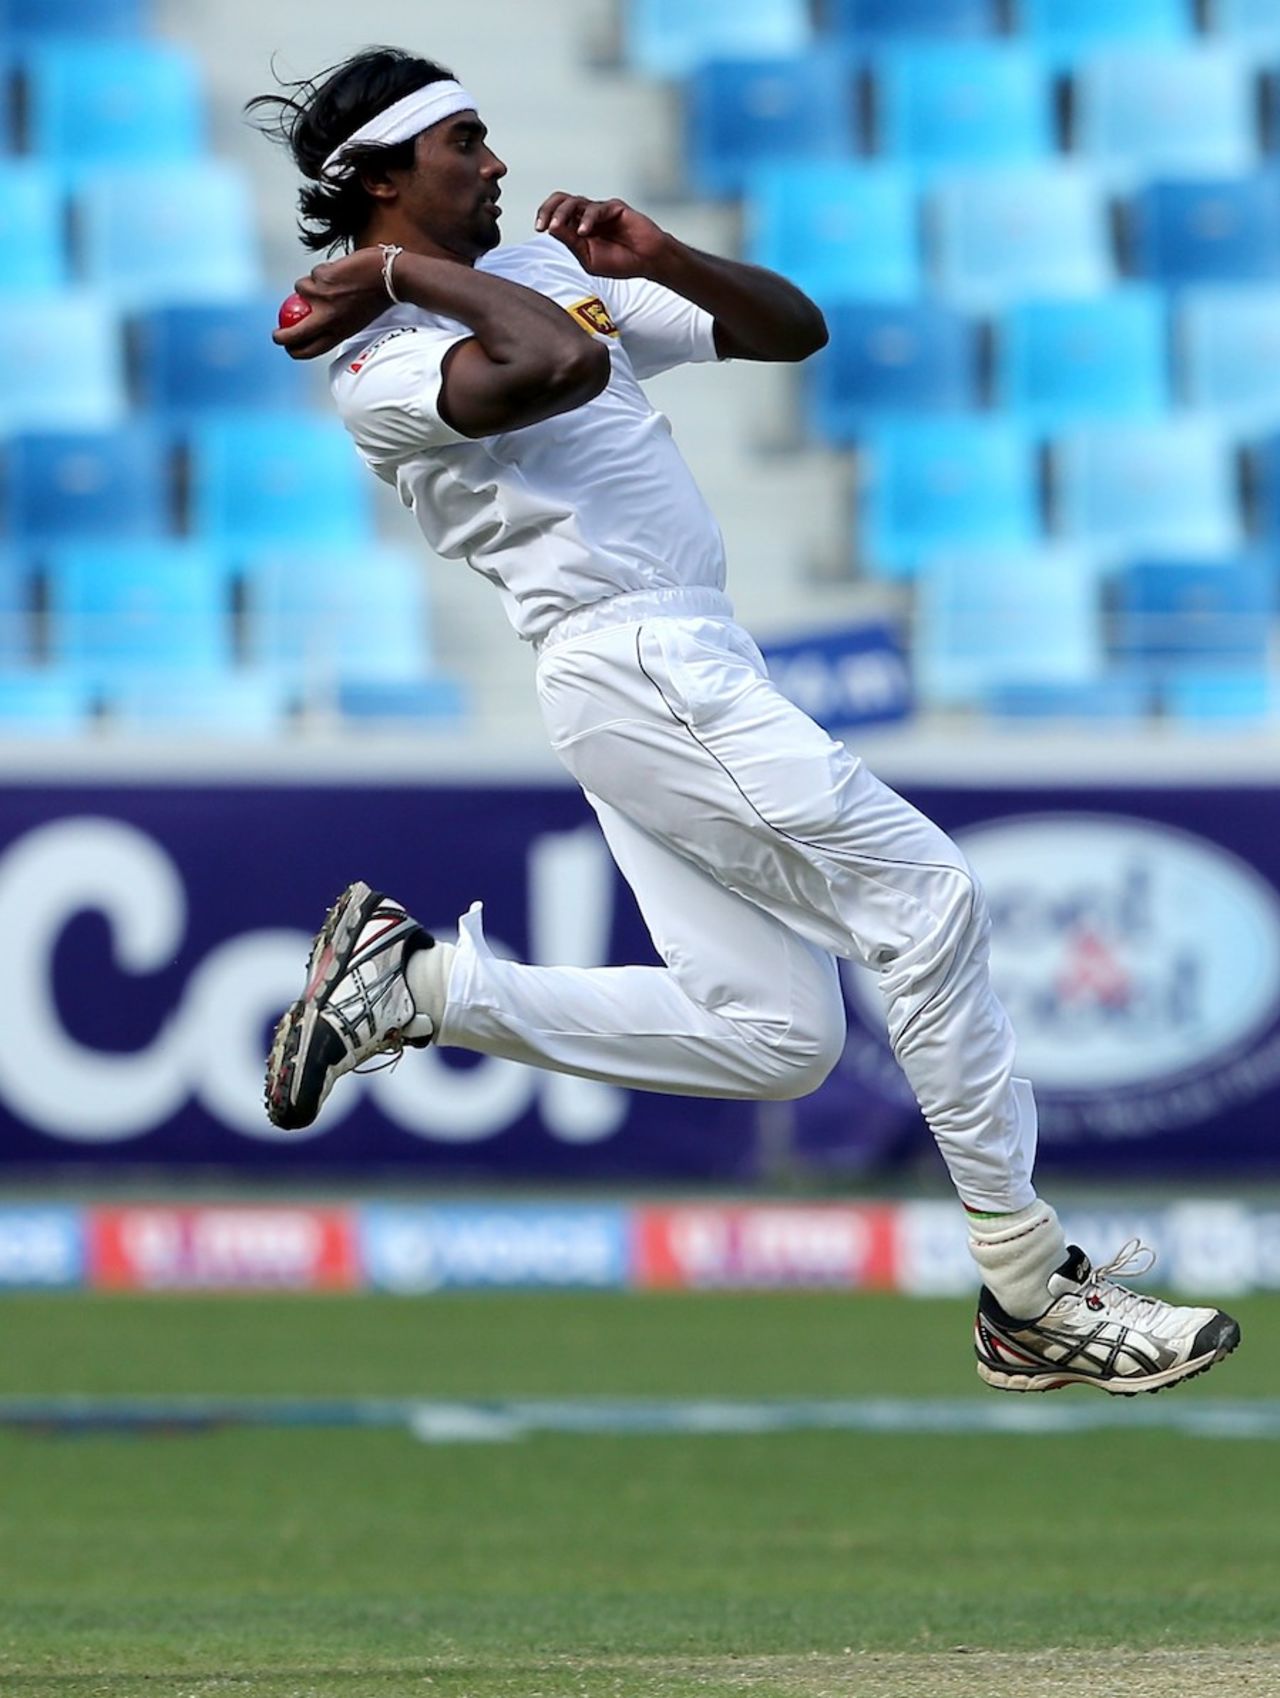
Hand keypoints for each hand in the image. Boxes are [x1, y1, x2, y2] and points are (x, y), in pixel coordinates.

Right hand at [271, 247, 389, 359]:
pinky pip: (314, 273)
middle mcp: (327, 320)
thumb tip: (315, 324)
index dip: (294, 350)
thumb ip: (335, 323)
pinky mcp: (321, 278)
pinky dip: (323, 271)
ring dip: (311, 284)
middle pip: (292, 334)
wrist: (390, 277)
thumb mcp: (355, 320)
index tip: (287, 346)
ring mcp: (321, 298)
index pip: (309, 350)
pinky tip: (341, 271)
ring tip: (333, 282)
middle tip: (276, 336)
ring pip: (300, 290)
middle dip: (280, 337)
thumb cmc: (375, 299)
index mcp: (338, 333)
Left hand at [535, 193, 669, 279]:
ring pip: (575, 201)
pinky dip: (587, 219)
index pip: (556, 214)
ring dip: (563, 213)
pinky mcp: (615, 208)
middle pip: (561, 201)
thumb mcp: (589, 258)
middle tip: (543, 224)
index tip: (539, 228)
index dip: (545, 216)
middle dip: (548, 209)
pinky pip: (596, 209)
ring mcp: (600, 210)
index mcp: (578, 228)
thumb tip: (551, 229)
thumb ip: (571, 243)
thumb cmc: (621, 261)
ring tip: (557, 226)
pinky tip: (583, 232)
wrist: (648, 261)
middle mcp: (587, 216)